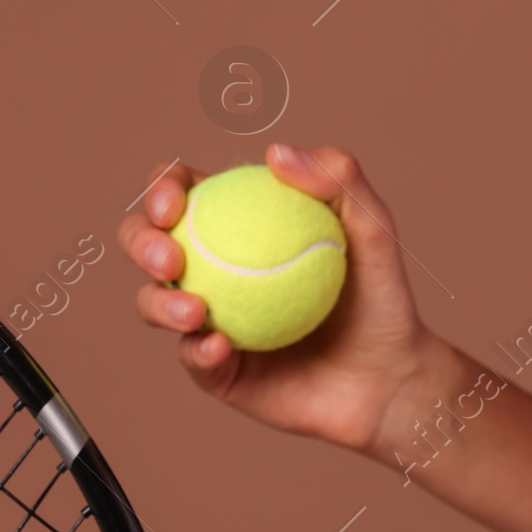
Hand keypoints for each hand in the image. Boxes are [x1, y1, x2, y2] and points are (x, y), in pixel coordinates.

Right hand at [117, 144, 437, 455]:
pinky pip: (192, 359)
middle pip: (148, 243)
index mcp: (239, 224)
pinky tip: (219, 346)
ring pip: (152, 303)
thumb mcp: (373, 229)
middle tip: (170, 259)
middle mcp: (214, 269)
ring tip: (195, 311)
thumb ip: (336, 178)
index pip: (185, 192)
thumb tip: (274, 153)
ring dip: (158, 302)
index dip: (162, 189)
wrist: (391, 379)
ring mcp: (208, 321)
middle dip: (140, 241)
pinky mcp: (215, 370)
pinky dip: (197, 352)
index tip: (175, 204)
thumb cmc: (383, 298)